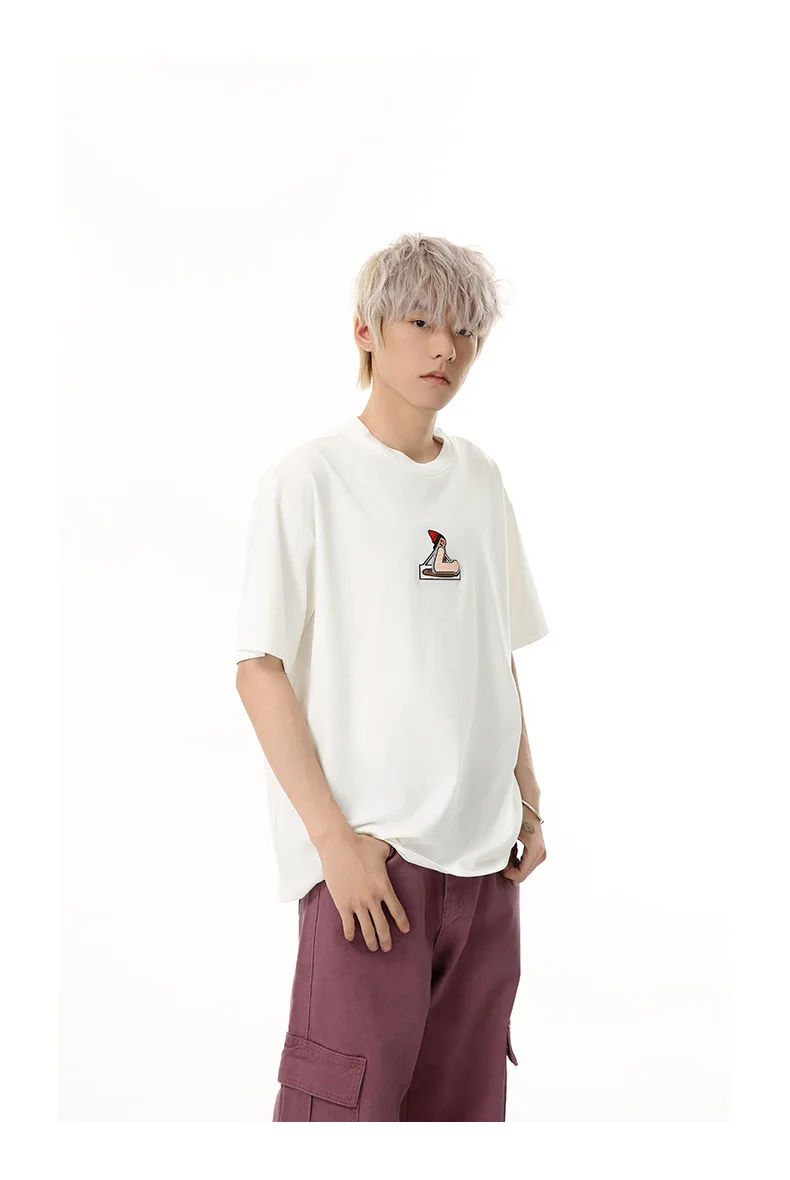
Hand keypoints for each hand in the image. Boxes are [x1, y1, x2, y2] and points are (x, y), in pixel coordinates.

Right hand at [318, 832, 410, 951]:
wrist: (337, 845)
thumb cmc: (360, 844)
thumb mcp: (382, 848)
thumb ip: (391, 854)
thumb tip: (395, 853)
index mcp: (384, 886)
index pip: (397, 910)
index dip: (402, 923)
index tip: (405, 930)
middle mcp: (372, 898)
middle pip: (383, 926)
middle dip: (386, 940)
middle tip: (387, 947)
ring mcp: (357, 903)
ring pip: (367, 929)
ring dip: (371, 941)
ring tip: (373, 948)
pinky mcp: (342, 904)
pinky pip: (348, 925)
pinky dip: (350, 933)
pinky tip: (351, 938)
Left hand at [501, 801, 546, 883]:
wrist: (526, 804)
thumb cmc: (515, 817)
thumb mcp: (507, 836)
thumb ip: (503, 853)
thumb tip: (499, 868)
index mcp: (535, 850)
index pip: (520, 876)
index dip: (507, 873)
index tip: (499, 863)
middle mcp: (541, 854)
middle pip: (522, 874)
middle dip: (510, 868)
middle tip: (501, 854)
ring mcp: (542, 853)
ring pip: (524, 869)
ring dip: (513, 864)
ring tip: (506, 851)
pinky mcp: (539, 851)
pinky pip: (526, 863)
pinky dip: (517, 860)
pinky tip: (511, 850)